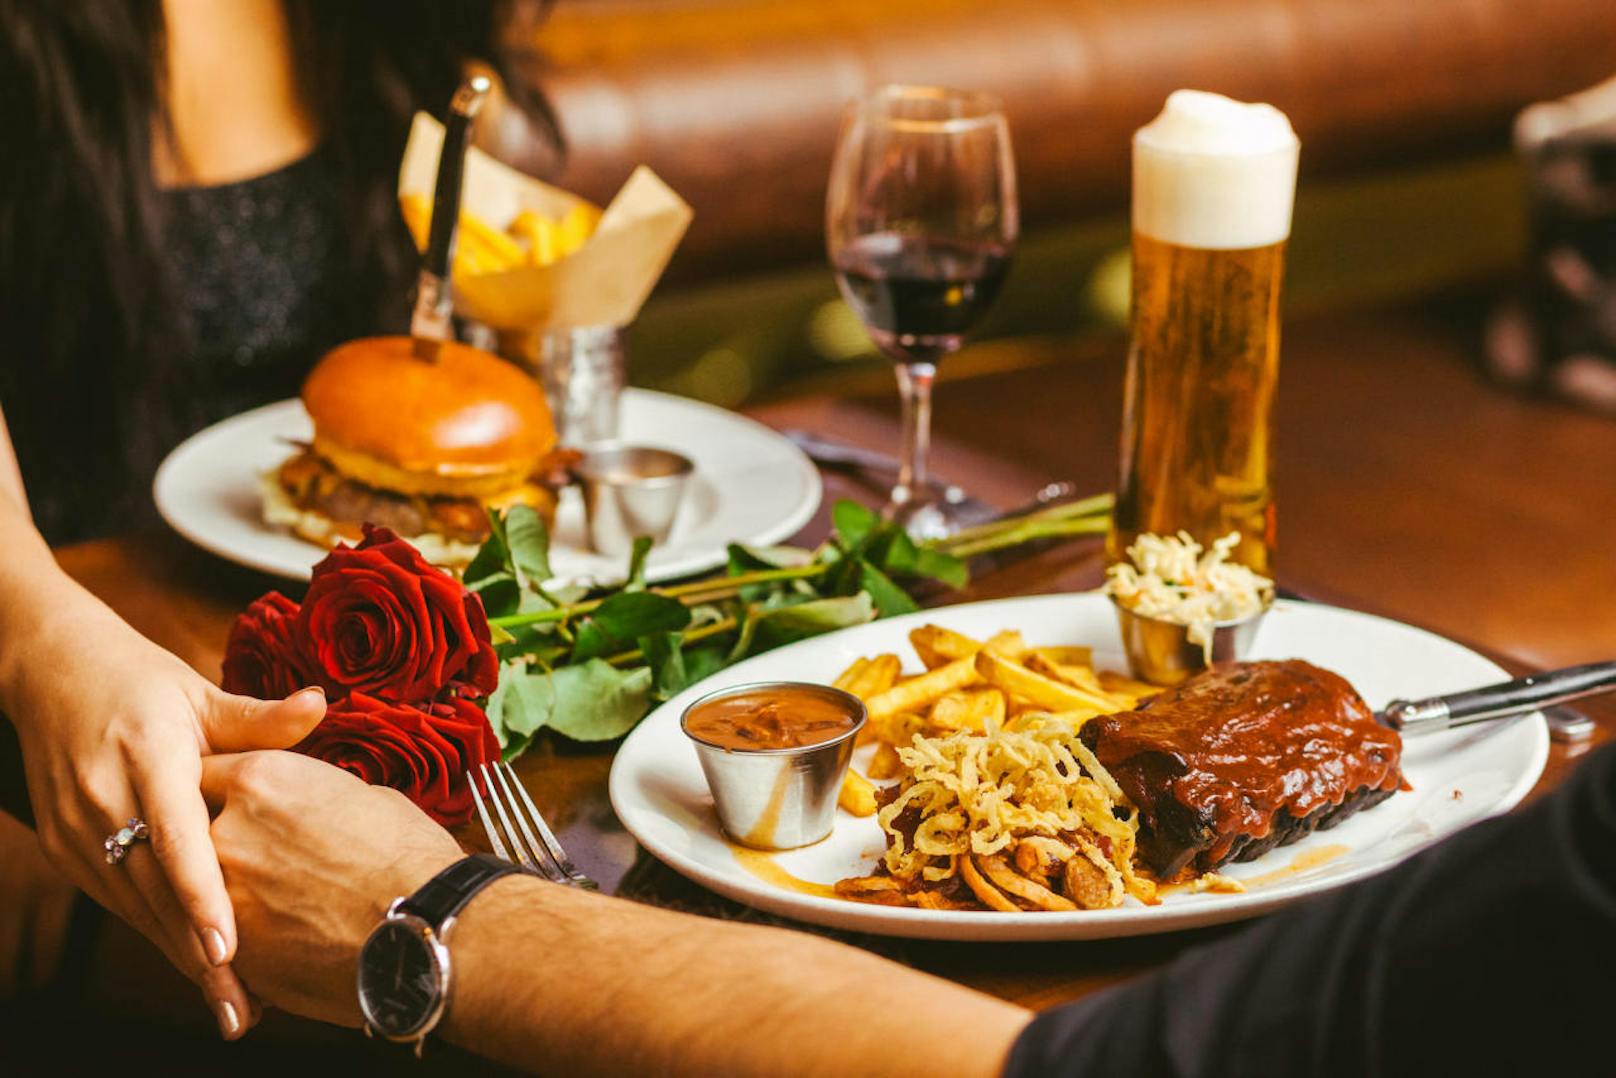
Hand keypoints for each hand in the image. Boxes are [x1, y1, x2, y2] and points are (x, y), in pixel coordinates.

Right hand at [2, 598, 325, 1037]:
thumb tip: (321, 703)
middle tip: (245, 1006)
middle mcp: (105, 797)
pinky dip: (158, 934)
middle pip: (153, 888)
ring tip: (233, 1005)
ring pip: (133, 905)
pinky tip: (199, 969)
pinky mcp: (65, 849)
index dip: (200, 894)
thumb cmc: (146, 685)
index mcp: (149, 756)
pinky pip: (118, 901)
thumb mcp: (201, 693)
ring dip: (179, 956)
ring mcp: (77, 828)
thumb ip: (260, 716)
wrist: (53, 676)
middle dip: (197, 951)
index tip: (227, 946)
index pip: (174, 834)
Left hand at [201, 750, 461, 1024]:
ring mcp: (221, 895)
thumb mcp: (365, 796)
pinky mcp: (231, 952)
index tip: (226, 801)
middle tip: (243, 857)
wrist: (426, 925)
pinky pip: (216, 942)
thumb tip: (312, 806)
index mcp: (261, 778)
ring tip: (265, 907)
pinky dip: (237, 943)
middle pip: (189, 832)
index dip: (218, 789)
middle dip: (212, 844)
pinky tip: (273, 943)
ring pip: (196, 894)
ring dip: (221, 898)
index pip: (208, 771)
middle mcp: (226, 830)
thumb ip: (314, 796)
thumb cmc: (411, 856)